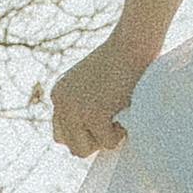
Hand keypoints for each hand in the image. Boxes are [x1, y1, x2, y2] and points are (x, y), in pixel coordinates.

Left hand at [47, 33, 154, 156]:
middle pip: (72, 146)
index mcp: (58, 94)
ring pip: (86, 149)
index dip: (83, 134)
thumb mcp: (89, 81)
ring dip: (105, 139)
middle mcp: (61, 103)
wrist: (133, 43)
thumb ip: (81, 105)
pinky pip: (109, 144)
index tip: (101, 125)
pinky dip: (121, 134)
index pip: (61, 134)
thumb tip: (81, 143)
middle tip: (112, 123)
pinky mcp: (94, 115)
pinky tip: (126, 111)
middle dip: (94, 141)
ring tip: (118, 115)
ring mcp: (76, 110)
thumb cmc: (121, 60)